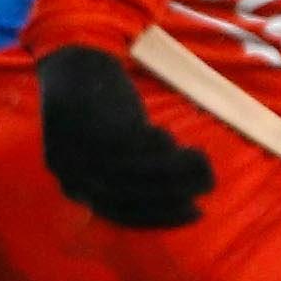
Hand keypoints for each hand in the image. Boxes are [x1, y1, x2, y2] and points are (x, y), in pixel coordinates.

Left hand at [37, 45, 215, 228]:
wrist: (72, 64)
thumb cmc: (97, 108)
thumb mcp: (103, 149)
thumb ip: (125, 173)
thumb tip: (174, 193)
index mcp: (74, 186)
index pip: (122, 213)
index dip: (162, 216)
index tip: (196, 213)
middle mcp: (72, 175)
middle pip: (130, 196)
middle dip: (174, 194)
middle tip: (208, 185)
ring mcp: (79, 153)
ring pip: (134, 173)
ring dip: (174, 170)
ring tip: (201, 160)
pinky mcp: (90, 128)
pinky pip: (130, 147)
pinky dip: (155, 147)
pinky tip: (173, 140)